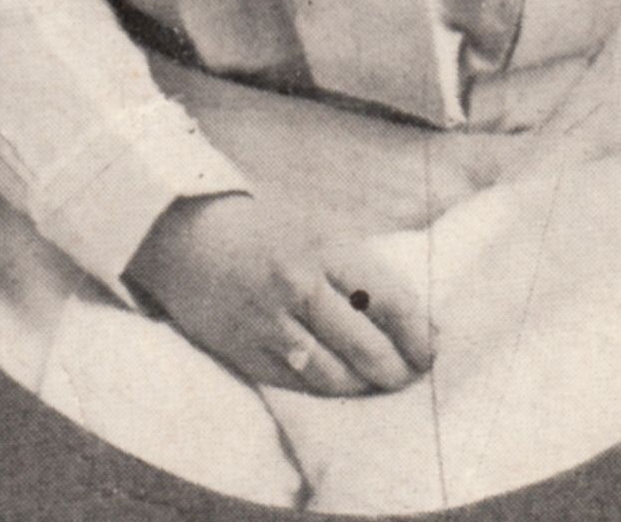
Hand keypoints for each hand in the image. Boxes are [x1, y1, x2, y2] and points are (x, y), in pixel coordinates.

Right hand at [126, 190, 433, 397]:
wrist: (188, 236)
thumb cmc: (266, 230)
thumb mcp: (318, 230)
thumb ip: (361, 269)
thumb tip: (417, 315)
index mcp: (324, 247)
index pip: (389, 298)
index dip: (418, 331)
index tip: (432, 347)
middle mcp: (299, 285)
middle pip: (366, 345)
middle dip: (398, 369)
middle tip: (412, 375)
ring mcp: (270, 323)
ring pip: (334, 374)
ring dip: (365, 386)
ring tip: (381, 384)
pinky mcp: (246, 352)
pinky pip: (299, 385)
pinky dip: (328, 389)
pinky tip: (342, 385)